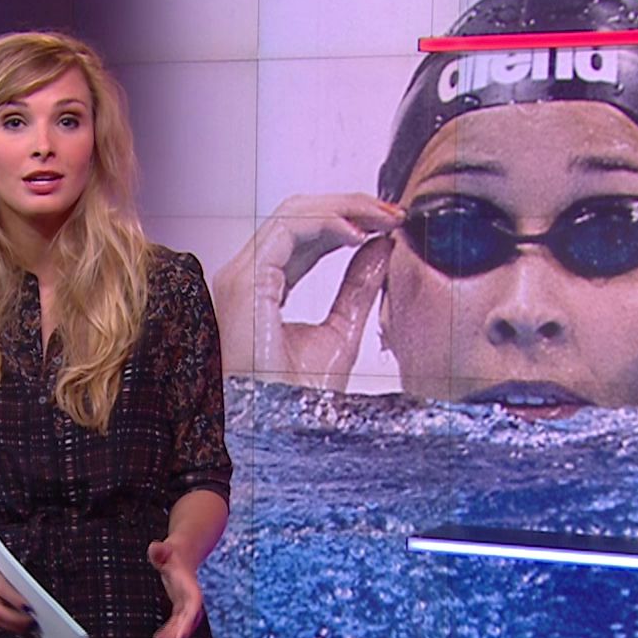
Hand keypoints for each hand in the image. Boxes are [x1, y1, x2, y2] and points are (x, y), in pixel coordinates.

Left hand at [148, 538, 204, 637]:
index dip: (189, 619)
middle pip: (189, 618)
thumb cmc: (171, 552)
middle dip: (181, 633)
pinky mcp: (179, 607)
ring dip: (174, 637)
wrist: (182, 554)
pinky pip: (176, 623)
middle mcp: (190, 598)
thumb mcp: (165, 549)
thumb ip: (159, 550)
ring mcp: (185, 604)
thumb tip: (155, 548)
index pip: (194, 604)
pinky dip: (169, 633)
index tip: (183, 633)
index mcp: (189, 585)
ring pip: (183, 624)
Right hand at [212, 193, 403, 383]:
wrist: (283, 431)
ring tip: (386, 218)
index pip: (303, 233)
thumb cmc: (297, 398)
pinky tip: (360, 233)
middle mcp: (246, 274)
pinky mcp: (246, 280)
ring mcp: (241, 275)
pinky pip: (287, 229)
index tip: (392, 223)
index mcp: (262, 284)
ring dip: (344, 207)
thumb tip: (382, 245)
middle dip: (350, 206)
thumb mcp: (342, 330)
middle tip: (396, 214)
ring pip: (293, 213)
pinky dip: (326, 221)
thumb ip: (358, 285)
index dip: (347, 219)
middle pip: (298, 214)